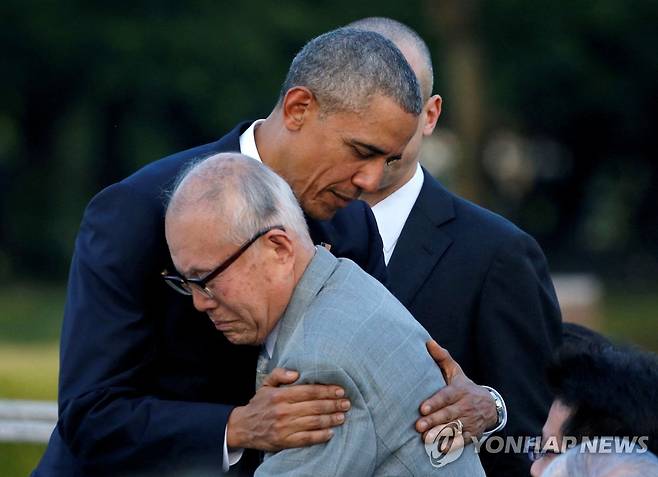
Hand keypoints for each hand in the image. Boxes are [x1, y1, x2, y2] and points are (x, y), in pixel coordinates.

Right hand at [226, 367, 350, 451]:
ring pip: (313, 422)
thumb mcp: (266, 384)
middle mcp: (283, 410)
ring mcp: (284, 427)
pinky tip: (330, 432)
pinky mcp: (284, 441)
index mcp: (280, 395)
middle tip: (346, 403)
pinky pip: (306, 439)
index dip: (326, 390)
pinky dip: (320, 436)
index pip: (309, 391)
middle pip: (314, 406)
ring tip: (342, 416)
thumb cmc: (259, 404)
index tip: (340, 390)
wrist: (243, 427)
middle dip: (333, 404)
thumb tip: (297, 372)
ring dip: (330, 419)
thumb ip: (280, 374)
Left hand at [416, 340, 496, 440]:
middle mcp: (466, 406)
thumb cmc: (464, 386)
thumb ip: (442, 358)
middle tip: (419, 426)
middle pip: (449, 414)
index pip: (446, 396)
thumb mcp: (455, 371)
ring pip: (455, 428)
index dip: (435, 402)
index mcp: (460, 390)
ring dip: (441, 434)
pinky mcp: (472, 434)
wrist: (490, 405)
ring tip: (426, 439)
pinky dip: (452, 446)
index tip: (422, 408)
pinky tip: (440, 450)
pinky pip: (462, 440)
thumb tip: (428, 341)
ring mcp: (470, 421)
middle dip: (434, 420)